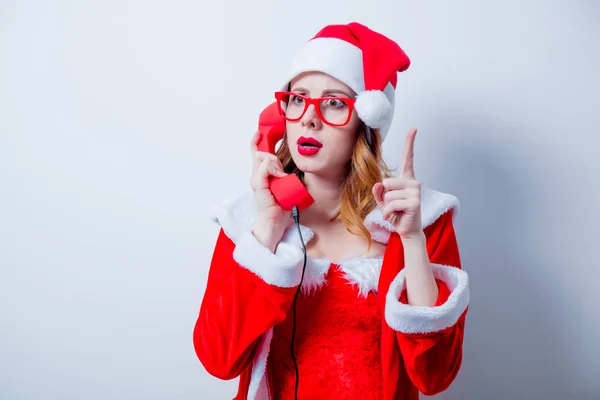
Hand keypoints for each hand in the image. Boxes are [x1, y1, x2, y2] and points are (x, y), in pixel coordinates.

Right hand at [249, 131, 289, 249]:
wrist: (274, 223)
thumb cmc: (280, 207)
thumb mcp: (285, 187)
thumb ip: (284, 177)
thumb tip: (289, 170)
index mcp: (261, 176)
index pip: (256, 154)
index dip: (256, 142)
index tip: (259, 133)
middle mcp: (256, 177)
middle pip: (261, 153)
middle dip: (273, 156)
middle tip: (282, 171)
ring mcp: (256, 181)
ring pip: (263, 159)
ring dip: (275, 163)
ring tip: (282, 177)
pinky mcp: (258, 186)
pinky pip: (263, 169)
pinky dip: (273, 169)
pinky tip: (280, 177)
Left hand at [372, 128, 422, 238]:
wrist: (407, 230)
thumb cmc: (396, 214)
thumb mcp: (383, 201)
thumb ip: (379, 191)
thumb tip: (379, 184)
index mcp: (406, 179)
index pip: (408, 158)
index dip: (410, 143)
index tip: (414, 129)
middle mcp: (413, 182)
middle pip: (387, 182)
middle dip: (385, 197)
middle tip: (394, 207)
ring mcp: (415, 191)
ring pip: (388, 195)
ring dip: (387, 207)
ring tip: (397, 212)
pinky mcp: (415, 202)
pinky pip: (391, 204)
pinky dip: (389, 213)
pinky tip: (397, 217)